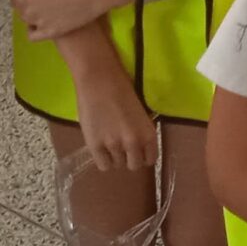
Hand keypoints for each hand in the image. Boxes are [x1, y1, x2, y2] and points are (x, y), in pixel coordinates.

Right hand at [71, 55, 157, 171]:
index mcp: (149, 133)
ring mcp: (114, 146)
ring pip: (118, 165)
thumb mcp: (140, 112)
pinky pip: (103, 165)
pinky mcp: (95, 146)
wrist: (99, 80)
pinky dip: (103, 159)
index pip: (150, 159)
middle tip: (123, 147)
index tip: (138, 151)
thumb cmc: (122, 88)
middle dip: (129, 158)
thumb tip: (138, 145)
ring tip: (109, 141)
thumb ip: (140, 130)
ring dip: (115, 156)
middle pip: (134, 165)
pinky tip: (101, 147)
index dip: (143, 155)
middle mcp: (134, 143)